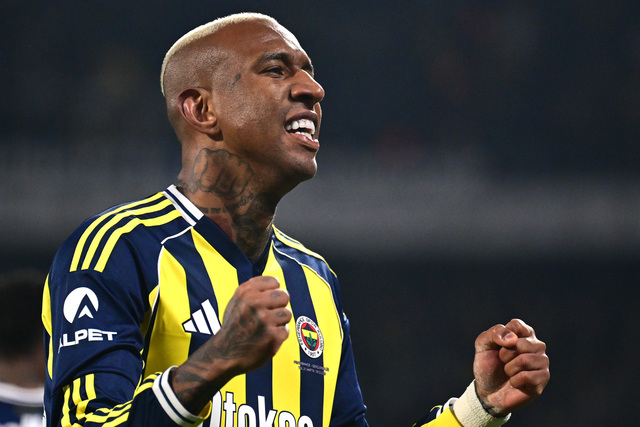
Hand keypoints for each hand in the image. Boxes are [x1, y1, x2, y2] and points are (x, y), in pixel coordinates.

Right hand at [171, 276, 291, 411]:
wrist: (224, 354)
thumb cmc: (234, 326)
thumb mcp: (237, 301)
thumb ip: (254, 291)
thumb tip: (276, 285)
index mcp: (246, 291)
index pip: (274, 282)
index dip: (273, 292)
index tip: (267, 301)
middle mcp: (255, 303)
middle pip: (284, 295)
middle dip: (279, 305)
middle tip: (270, 314)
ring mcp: (265, 320)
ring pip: (287, 313)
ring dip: (279, 321)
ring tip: (266, 327)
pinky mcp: (273, 336)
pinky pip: (285, 330)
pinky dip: (278, 336)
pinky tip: (265, 338)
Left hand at [473, 319, 549, 415]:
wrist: (488, 390)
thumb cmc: (488, 365)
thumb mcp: (483, 344)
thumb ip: (495, 333)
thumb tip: (513, 339)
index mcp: (523, 333)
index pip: (516, 325)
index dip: (502, 337)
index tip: (498, 346)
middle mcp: (536, 345)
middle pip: (521, 344)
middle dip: (504, 355)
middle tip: (503, 362)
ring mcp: (542, 362)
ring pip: (525, 360)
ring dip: (509, 368)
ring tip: (508, 372)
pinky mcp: (543, 378)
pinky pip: (527, 376)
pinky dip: (514, 380)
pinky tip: (514, 382)